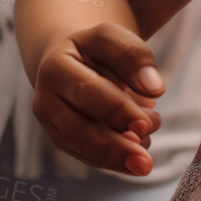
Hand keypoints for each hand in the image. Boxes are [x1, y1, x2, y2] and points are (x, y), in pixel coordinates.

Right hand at [28, 22, 165, 175]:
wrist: (71, 60)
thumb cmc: (96, 49)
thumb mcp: (114, 38)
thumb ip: (135, 56)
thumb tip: (155, 89)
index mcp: (56, 67)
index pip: (88, 90)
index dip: (117, 109)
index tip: (144, 124)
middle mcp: (46, 100)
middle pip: (78, 129)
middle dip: (114, 146)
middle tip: (145, 161)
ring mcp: (51, 125)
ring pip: (81, 148)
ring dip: (115, 156)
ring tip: (145, 160)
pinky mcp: (62, 141)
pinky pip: (86, 157)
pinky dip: (112, 161)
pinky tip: (134, 161)